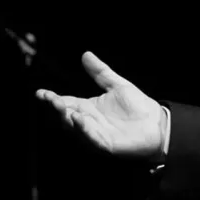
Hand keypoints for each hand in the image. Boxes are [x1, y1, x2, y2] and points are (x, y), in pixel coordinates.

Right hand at [36, 52, 164, 157]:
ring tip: (61, 106)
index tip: (41, 92)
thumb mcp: (117, 85)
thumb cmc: (138, 107)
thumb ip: (100, 72)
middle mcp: (88, 122)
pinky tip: (80, 119)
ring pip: (74, 128)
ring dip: (66, 118)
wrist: (158, 124)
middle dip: (56, 107)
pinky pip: (91, 138)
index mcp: (88, 108)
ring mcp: (95, 134)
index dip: (52, 98)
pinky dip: (84, 130)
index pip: (65, 102)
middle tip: (50, 98)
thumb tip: (86, 54)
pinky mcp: (106, 145)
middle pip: (65, 115)